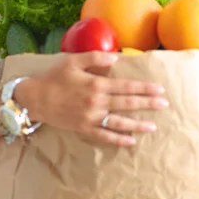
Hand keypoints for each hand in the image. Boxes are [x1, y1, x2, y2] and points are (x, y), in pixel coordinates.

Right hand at [17, 52, 168, 146]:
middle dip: (148, 104)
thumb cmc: (54, 77)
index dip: (144, 88)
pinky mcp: (84, 129)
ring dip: (138, 124)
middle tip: (165, 104)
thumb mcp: (73, 61)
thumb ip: (95, 58)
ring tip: (153, 126)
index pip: (126, 87)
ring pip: (119, 122)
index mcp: (96, 84)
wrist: (34, 99)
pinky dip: (119, 139)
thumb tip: (116, 58)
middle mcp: (96, 102)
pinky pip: (105, 136)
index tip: (159, 89)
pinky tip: (131, 140)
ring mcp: (91, 118)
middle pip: (128, 104)